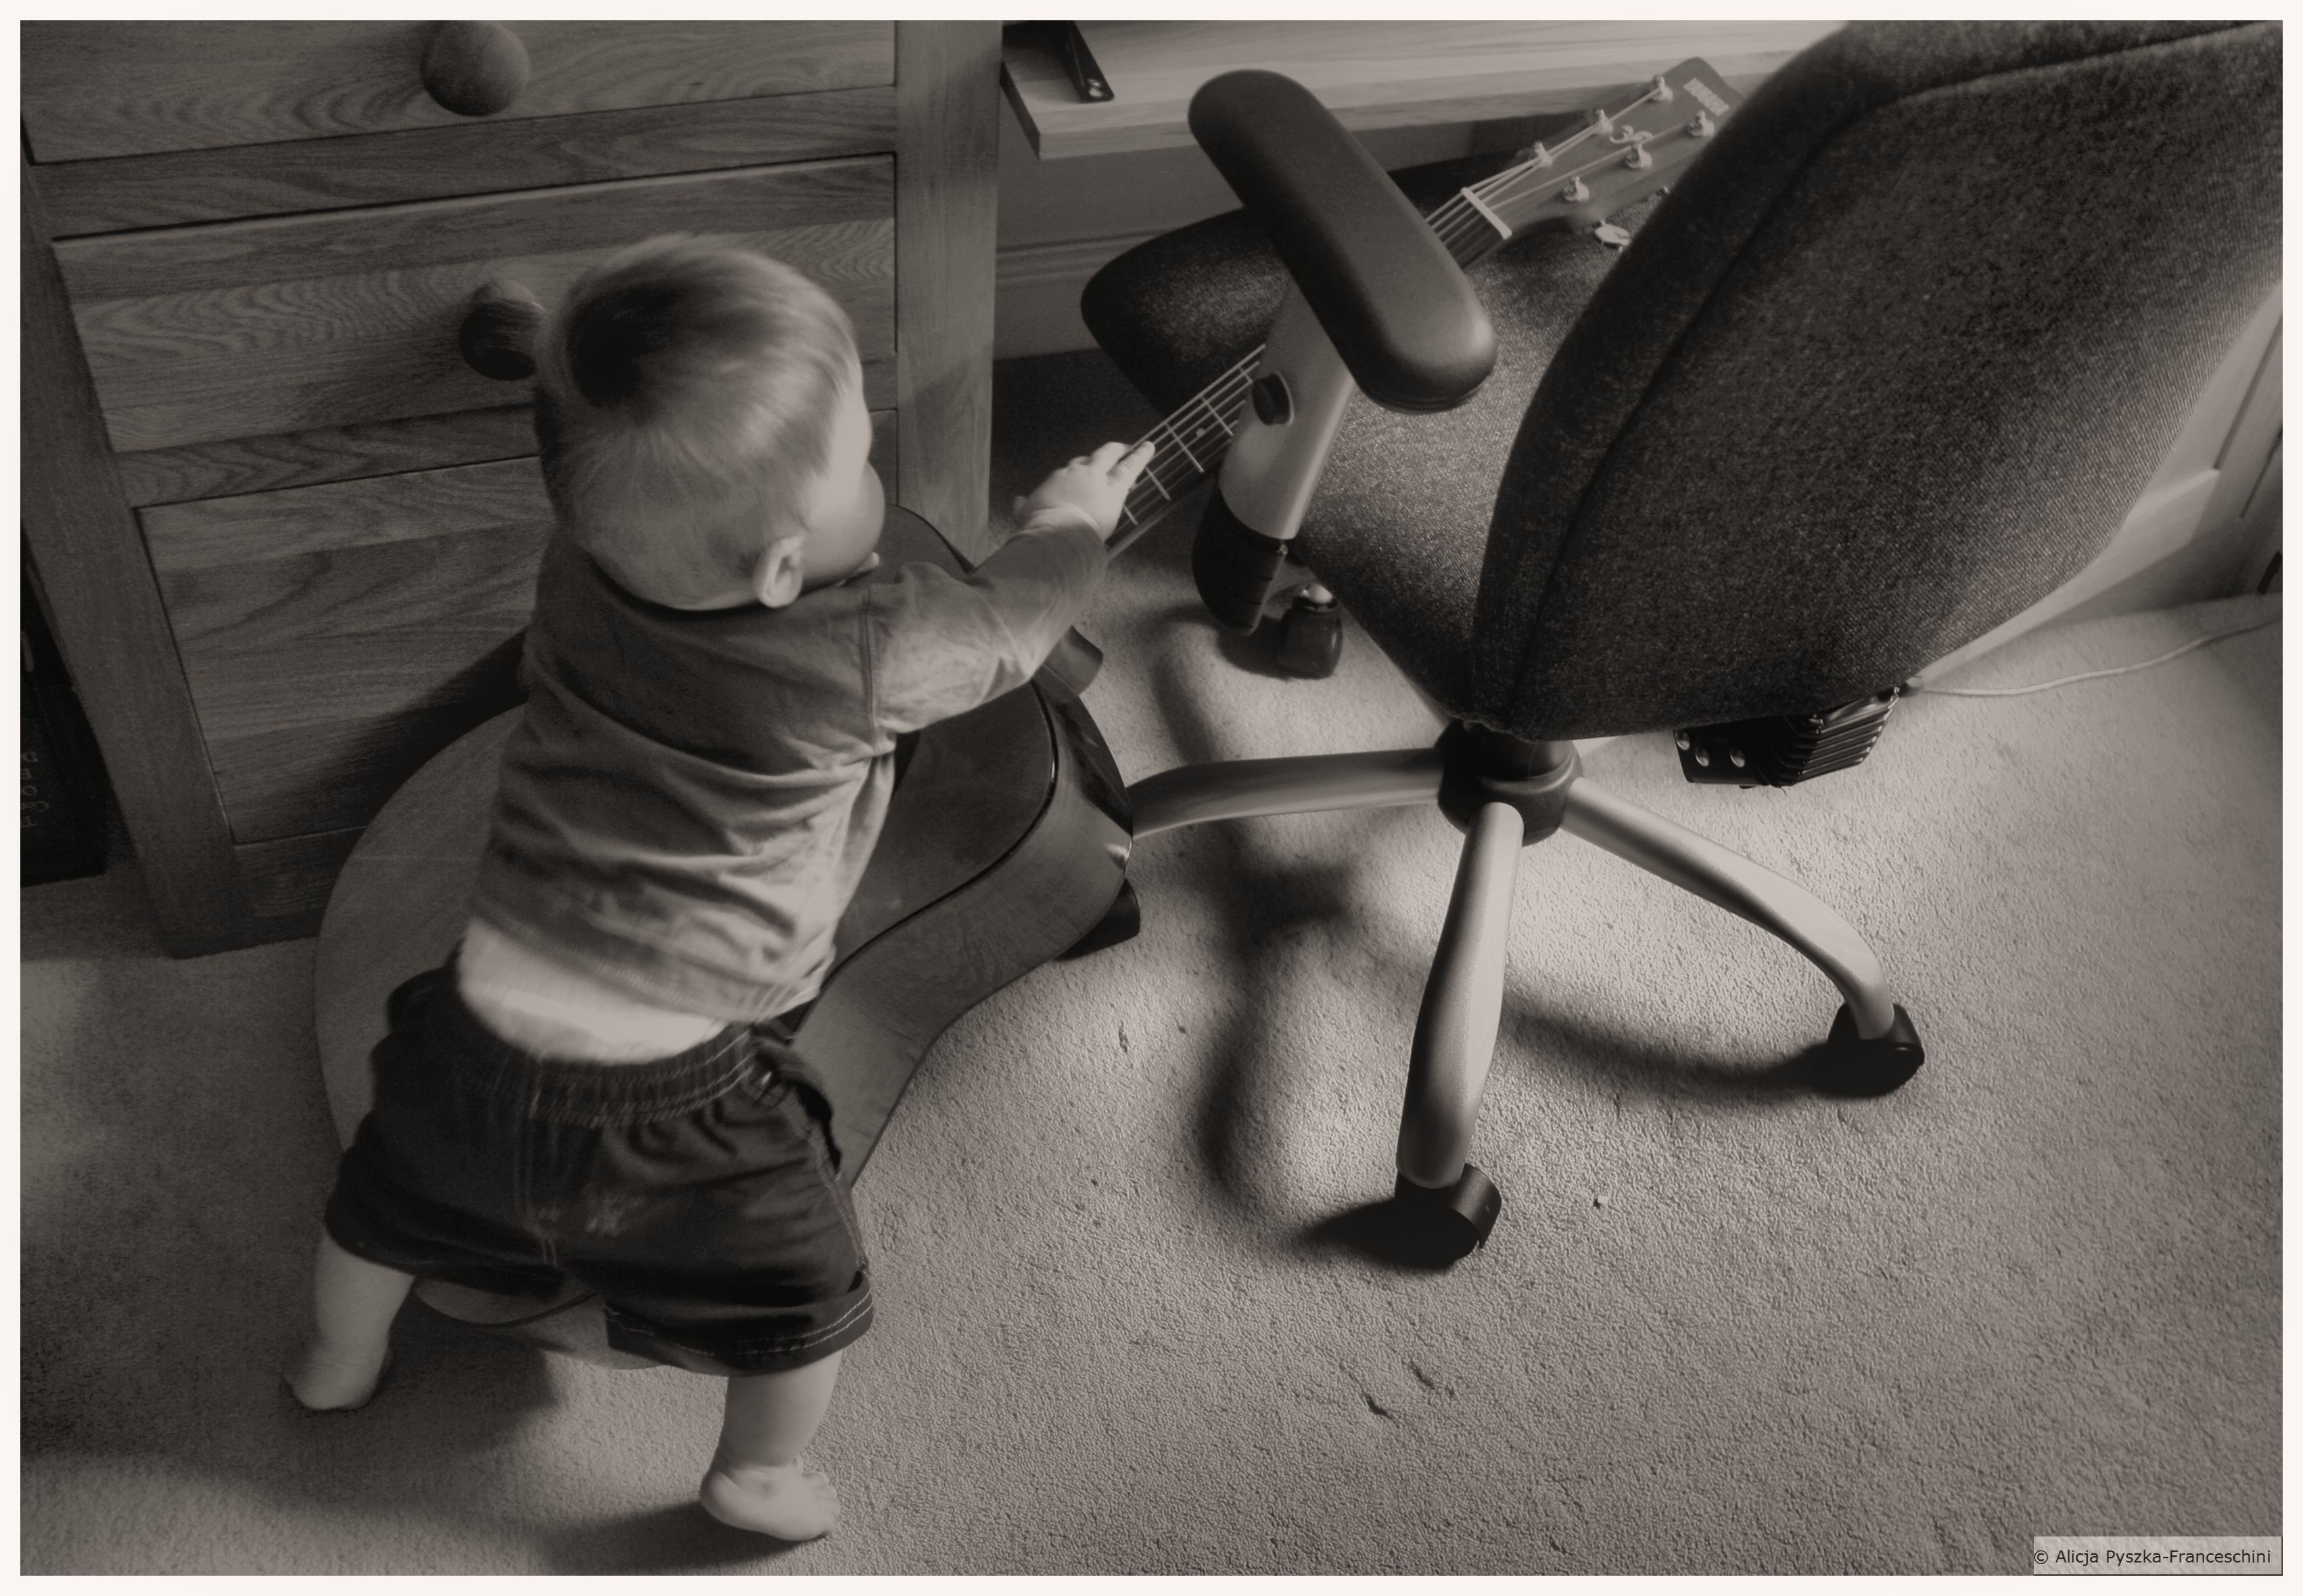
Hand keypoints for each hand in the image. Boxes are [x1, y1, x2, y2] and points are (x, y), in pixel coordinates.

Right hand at [1014, 440, 1156, 541]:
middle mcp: (1077, 473)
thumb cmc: (1038, 526)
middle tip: (1116, 450)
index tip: (1084, 474)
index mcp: (1058, 479)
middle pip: (1093, 458)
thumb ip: (1023, 507)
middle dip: (1106, 453)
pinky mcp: (1114, 490)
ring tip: (1143, 446)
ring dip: (1127, 451)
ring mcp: (1097, 478)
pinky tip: (1149, 448)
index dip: (1080, 471)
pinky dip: (1140, 456)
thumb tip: (1017, 501)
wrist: (1056, 533)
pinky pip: (1130, 468)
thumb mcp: (1025, 515)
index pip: (1071, 471)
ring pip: (1114, 457)